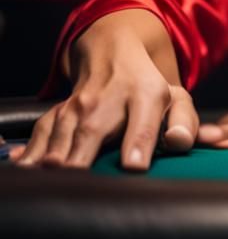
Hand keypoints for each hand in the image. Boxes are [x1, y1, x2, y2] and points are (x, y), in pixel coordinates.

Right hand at [11, 11, 197, 170]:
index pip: (142, 125)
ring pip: (61, 139)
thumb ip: (184, 121)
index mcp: (145, 95)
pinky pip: (40, 137)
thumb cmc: (146, 88)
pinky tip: (33, 167)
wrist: (112, 55)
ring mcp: (77, 107)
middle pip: (91, 133)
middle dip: (84, 161)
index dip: (137, 146)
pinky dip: (33, 155)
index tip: (133, 166)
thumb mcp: (174, 99)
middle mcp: (107, 100)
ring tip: (61, 183)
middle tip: (84, 183)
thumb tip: (179, 142)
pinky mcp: (55, 115)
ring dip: (57, 164)